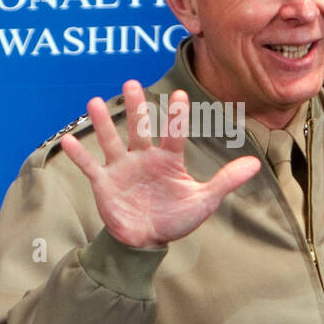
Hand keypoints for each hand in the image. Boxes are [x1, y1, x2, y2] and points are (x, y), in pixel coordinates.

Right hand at [59, 80, 261, 248]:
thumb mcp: (204, 201)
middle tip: (132, 83)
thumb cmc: (176, 218)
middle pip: (139, 128)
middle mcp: (144, 158)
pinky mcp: (104, 184)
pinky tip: (69, 139)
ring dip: (103, 122)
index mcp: (168, 160)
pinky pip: (90, 166)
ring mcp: (122, 169)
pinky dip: (79, 155)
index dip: (176, 117)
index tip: (179, 96)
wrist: (147, 241)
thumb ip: (225, 181)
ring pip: (111, 140)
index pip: (173, 134)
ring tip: (95, 101)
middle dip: (136, 107)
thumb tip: (255, 164)